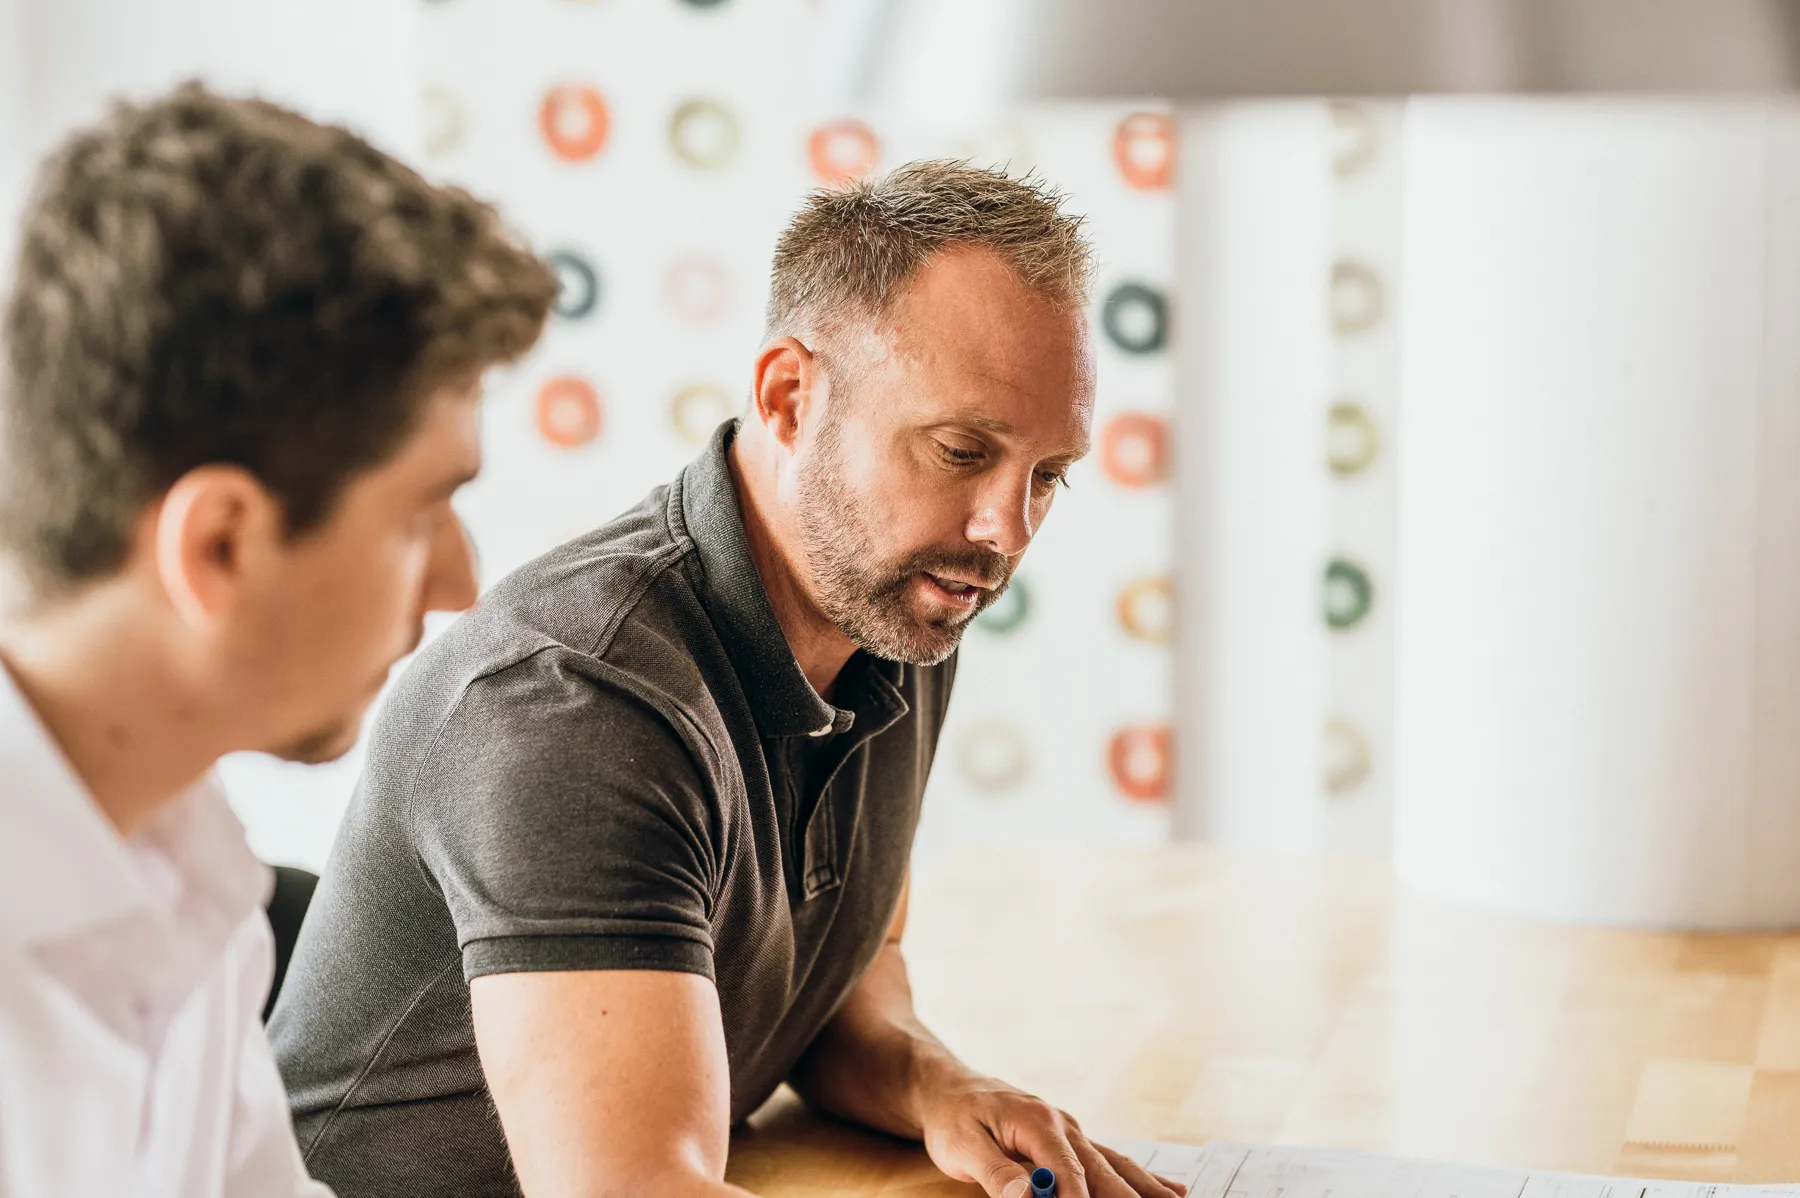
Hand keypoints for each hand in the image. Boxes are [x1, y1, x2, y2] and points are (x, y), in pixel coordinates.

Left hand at [915, 1071, 1188, 1197]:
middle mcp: (1064, 1126)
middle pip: (1104, 1171)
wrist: (952, 1088)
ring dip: (1148, 1189)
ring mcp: (1073, 1132)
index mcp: (1037, 1123)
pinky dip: (1141, 1177)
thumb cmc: (954, 1117)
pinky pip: (1112, 1161)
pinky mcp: (1073, 1142)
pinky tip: (1172, 1189)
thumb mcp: (960, 1146)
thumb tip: (1024, 1195)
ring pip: (1117, 1166)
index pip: (1067, 1171)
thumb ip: (994, 1171)